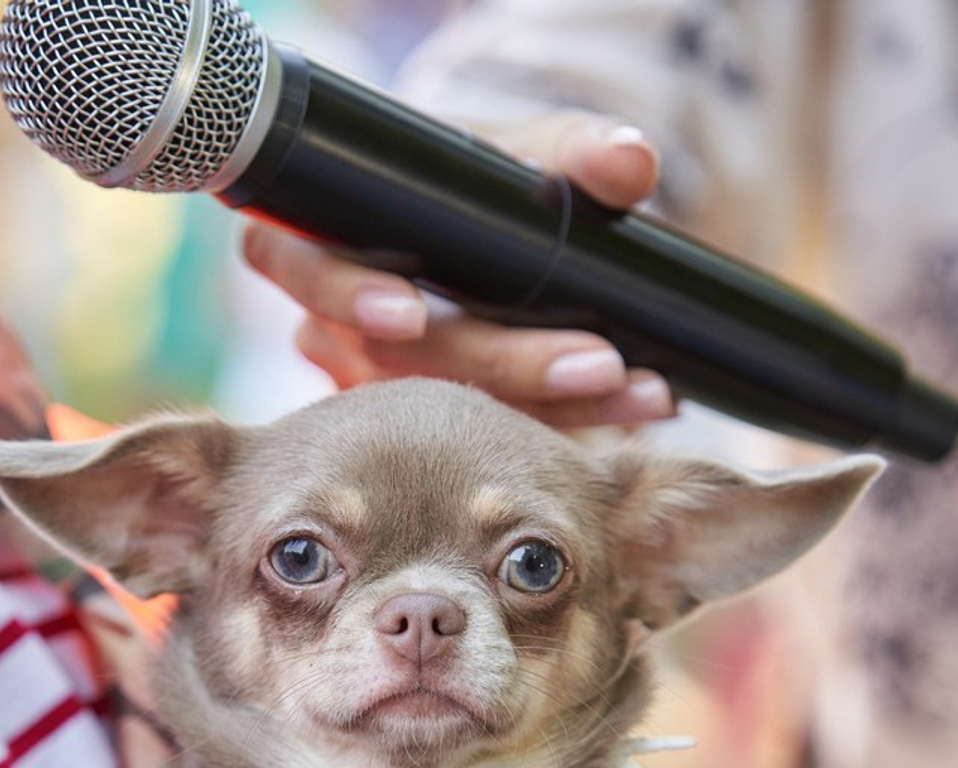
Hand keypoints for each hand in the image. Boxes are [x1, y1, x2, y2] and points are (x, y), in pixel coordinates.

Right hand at [241, 110, 674, 428]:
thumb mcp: (511, 148)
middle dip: (507, 365)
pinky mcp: (425, 422)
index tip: (411, 314)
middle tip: (598, 363)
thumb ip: (569, 148)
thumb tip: (627, 164)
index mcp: (322, 246)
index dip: (352, 296)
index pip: (312, 273)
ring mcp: (377, 384)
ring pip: (454, 409)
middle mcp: (335, 327)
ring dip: (557, 403)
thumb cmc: (470, 182)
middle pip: (405, 361)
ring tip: (645, 391)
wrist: (471, 233)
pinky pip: (491, 430)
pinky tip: (639, 402)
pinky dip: (570, 415)